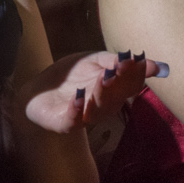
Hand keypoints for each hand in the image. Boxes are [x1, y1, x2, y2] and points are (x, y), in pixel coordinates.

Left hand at [19, 51, 155, 134]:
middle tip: (121, 66)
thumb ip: (114, 60)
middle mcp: (103, 106)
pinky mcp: (64, 123)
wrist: (40, 89)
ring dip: (102, 93)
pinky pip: (73, 120)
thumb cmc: (72, 76)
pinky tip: (78, 97)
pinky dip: (77, 110)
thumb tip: (143, 59)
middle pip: (117, 97)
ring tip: (103, 78)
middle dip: (120, 82)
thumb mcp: (93, 61)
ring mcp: (85, 117)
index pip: (131, 85)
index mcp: (114, 92)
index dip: (137, 73)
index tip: (139, 60)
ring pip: (98, 109)